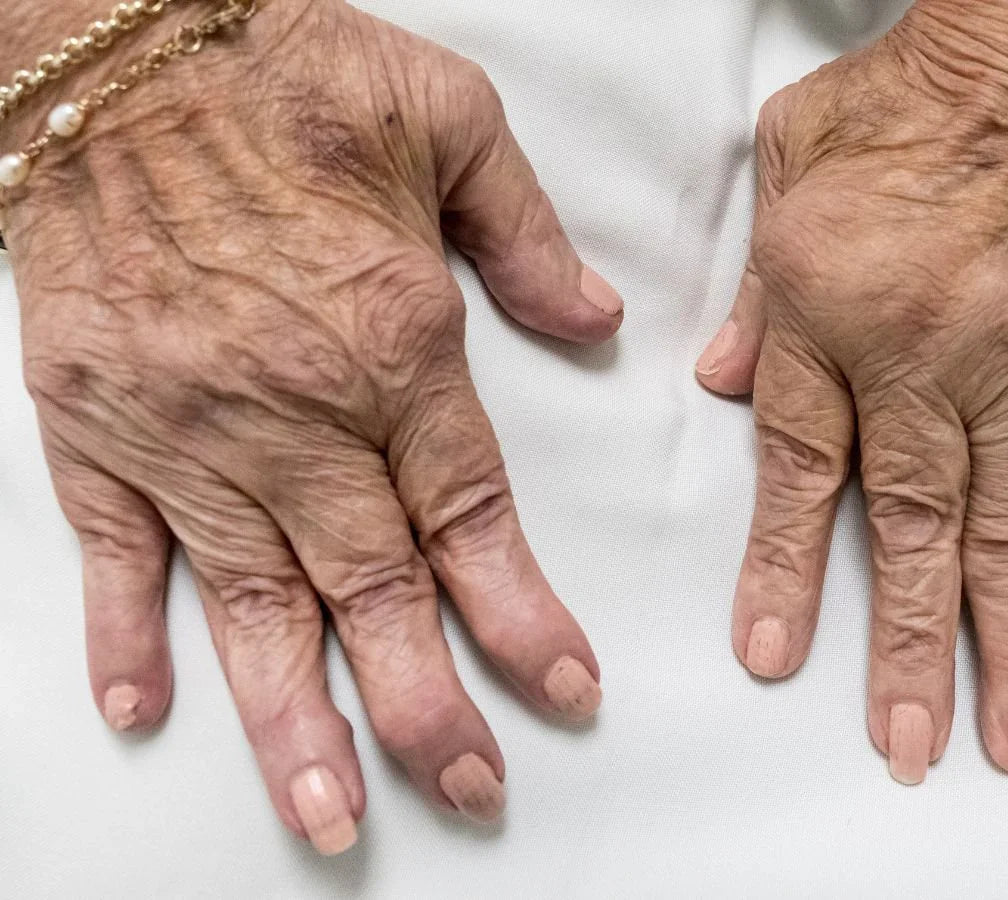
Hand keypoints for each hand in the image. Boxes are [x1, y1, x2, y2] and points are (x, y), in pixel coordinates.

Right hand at [6, 0, 622, 851]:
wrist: (122, 40)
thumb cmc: (286, 72)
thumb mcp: (448, 119)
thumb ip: (528, 237)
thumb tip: (593, 318)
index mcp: (392, 342)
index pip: (472, 513)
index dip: (521, 613)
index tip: (562, 686)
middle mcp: (293, 408)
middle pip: (373, 587)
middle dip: (423, 703)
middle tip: (467, 787)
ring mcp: (187, 424)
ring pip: (251, 598)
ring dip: (289, 715)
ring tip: (326, 810)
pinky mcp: (95, 417)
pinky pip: (113, 545)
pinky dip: (124, 630)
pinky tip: (147, 709)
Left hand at [697, 0, 1007, 787]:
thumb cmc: (906, 102)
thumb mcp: (788, 164)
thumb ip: (750, 288)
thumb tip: (719, 381)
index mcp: (830, 313)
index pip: (800, 465)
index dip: (784, 566)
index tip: (774, 653)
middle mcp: (923, 360)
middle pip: (912, 524)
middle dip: (909, 645)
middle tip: (906, 742)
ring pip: (1003, 533)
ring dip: (1004, 646)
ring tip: (1006, 746)